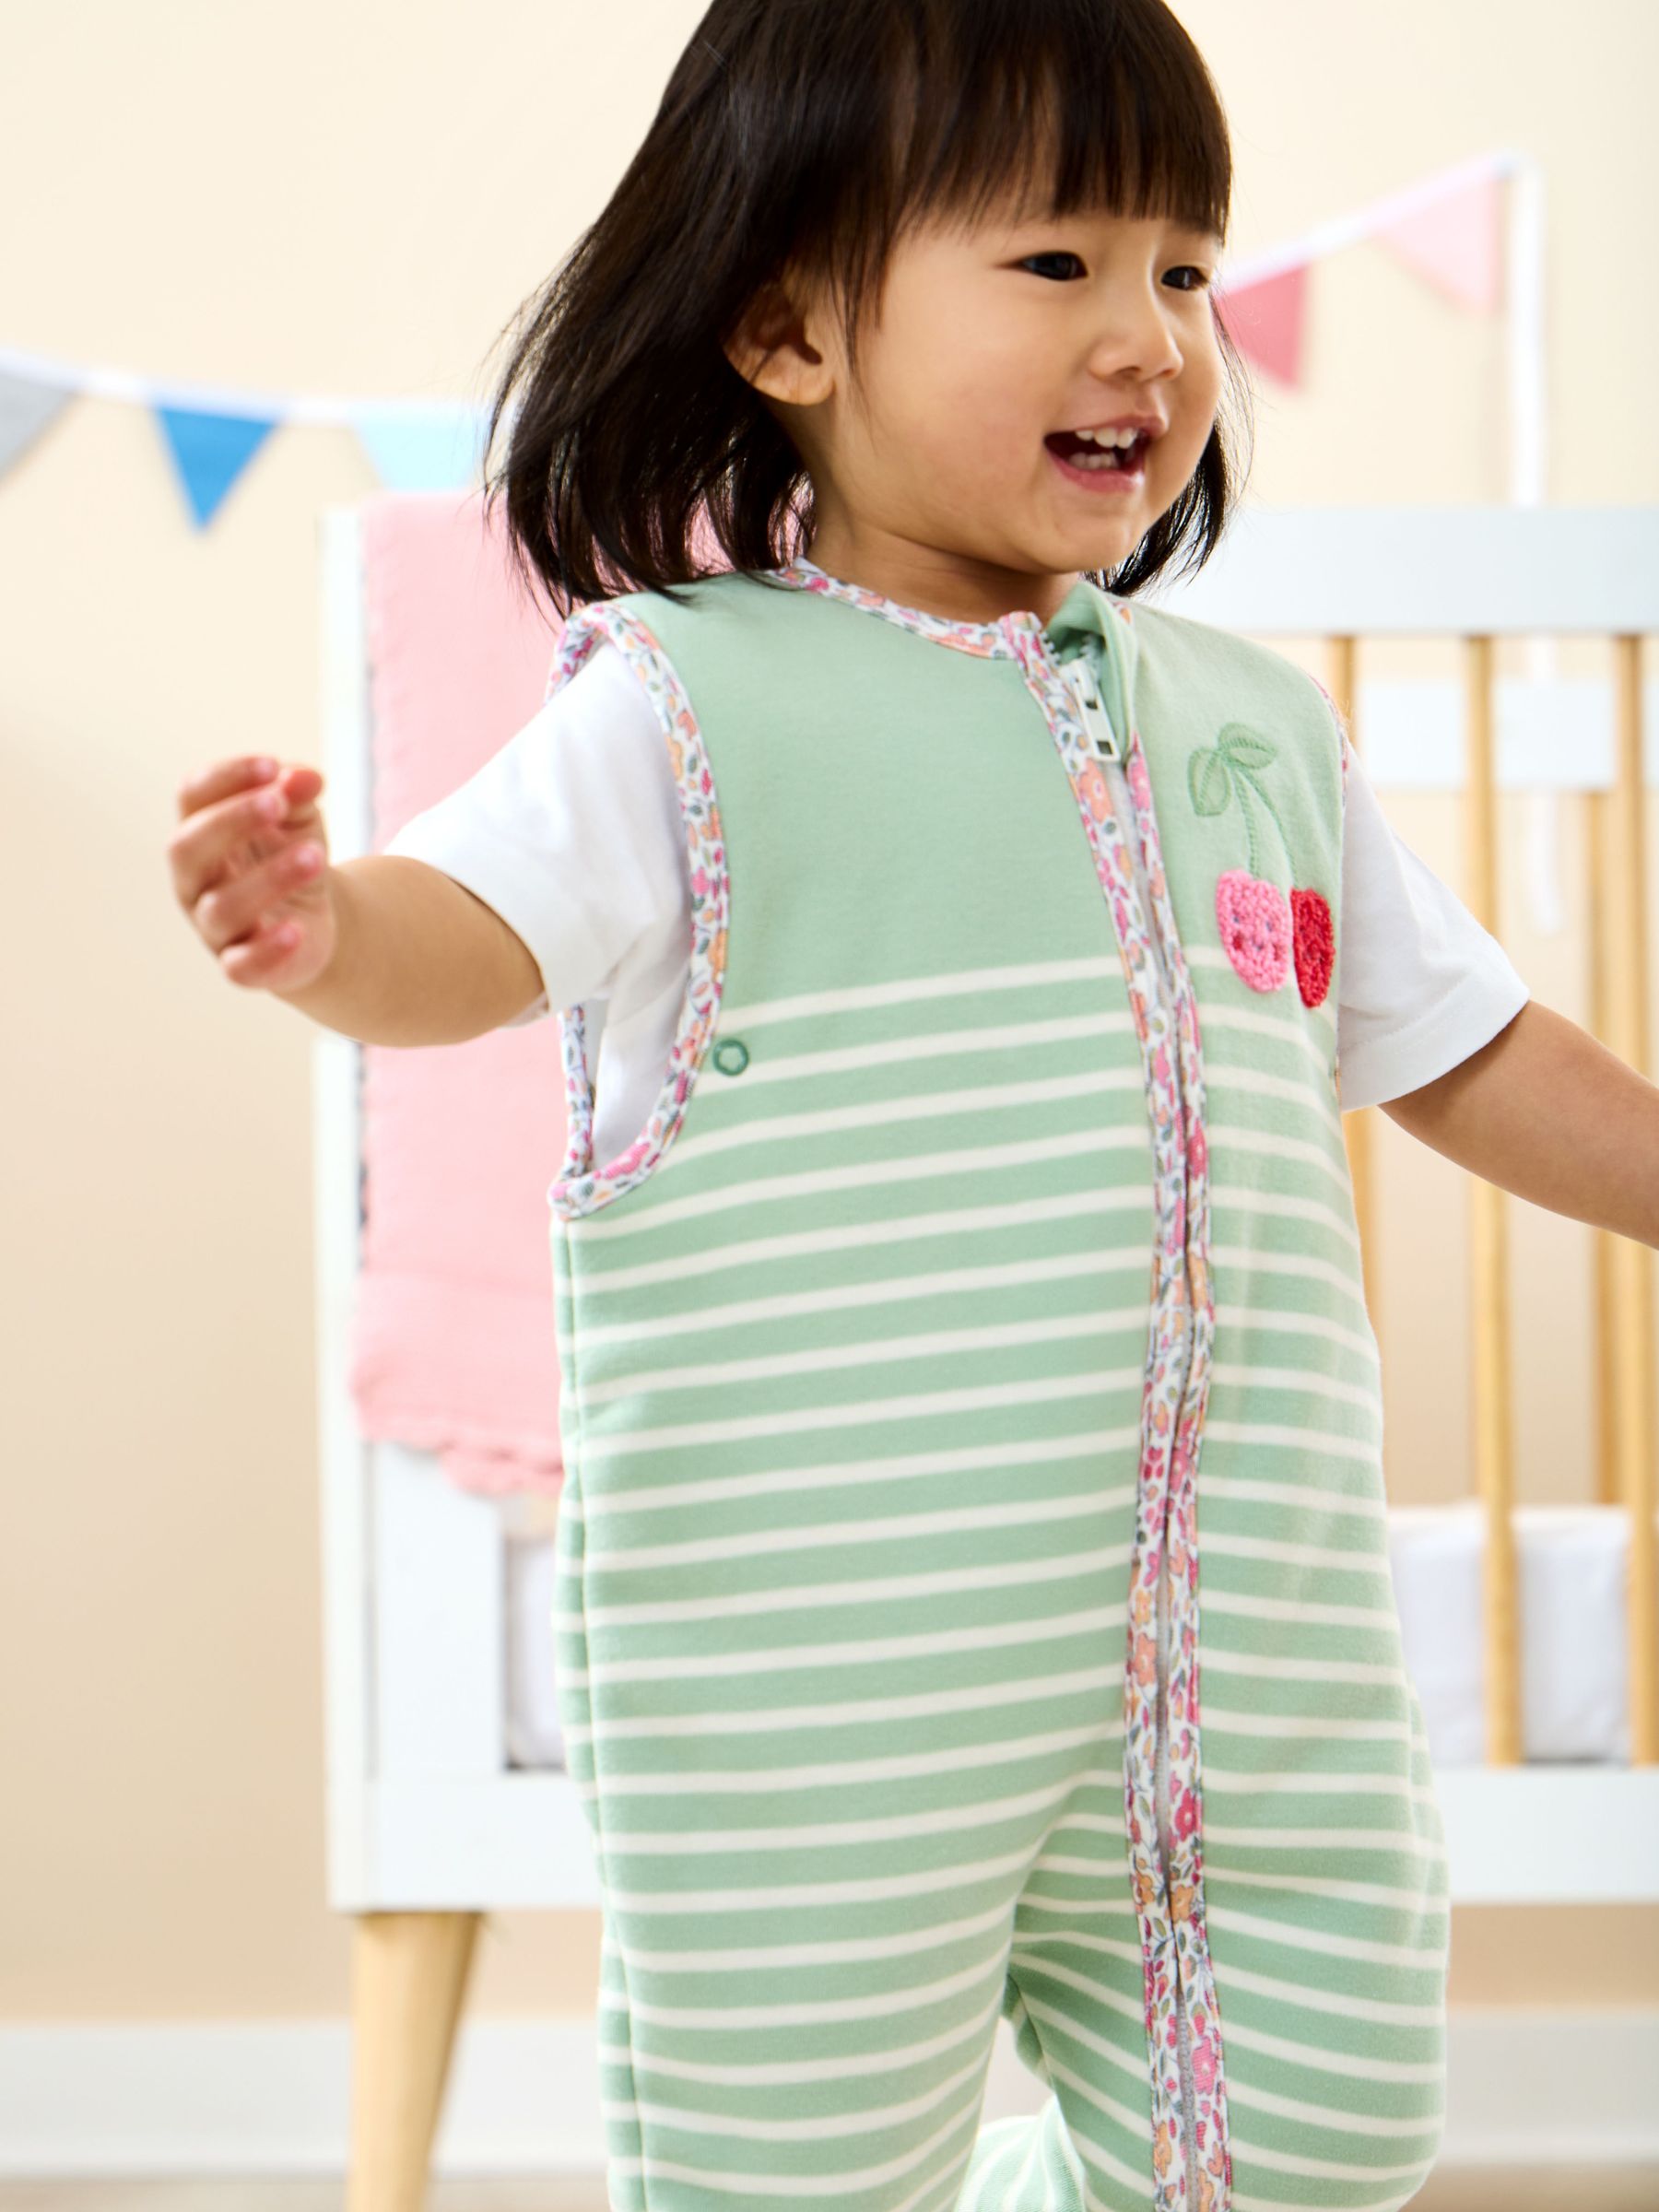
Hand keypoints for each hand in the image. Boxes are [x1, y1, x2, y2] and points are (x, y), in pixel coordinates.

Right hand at [169, 754, 337, 993]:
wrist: (314, 920)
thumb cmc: (293, 856)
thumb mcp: (300, 818)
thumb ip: (297, 794)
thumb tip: (306, 777)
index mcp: (200, 831)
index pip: (192, 795)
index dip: (226, 777)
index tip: (270, 766)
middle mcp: (195, 879)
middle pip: (186, 848)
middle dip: (230, 821)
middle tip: (277, 803)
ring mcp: (211, 926)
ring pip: (221, 906)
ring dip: (269, 878)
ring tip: (316, 856)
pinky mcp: (240, 966)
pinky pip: (240, 966)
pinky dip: (266, 950)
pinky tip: (296, 931)